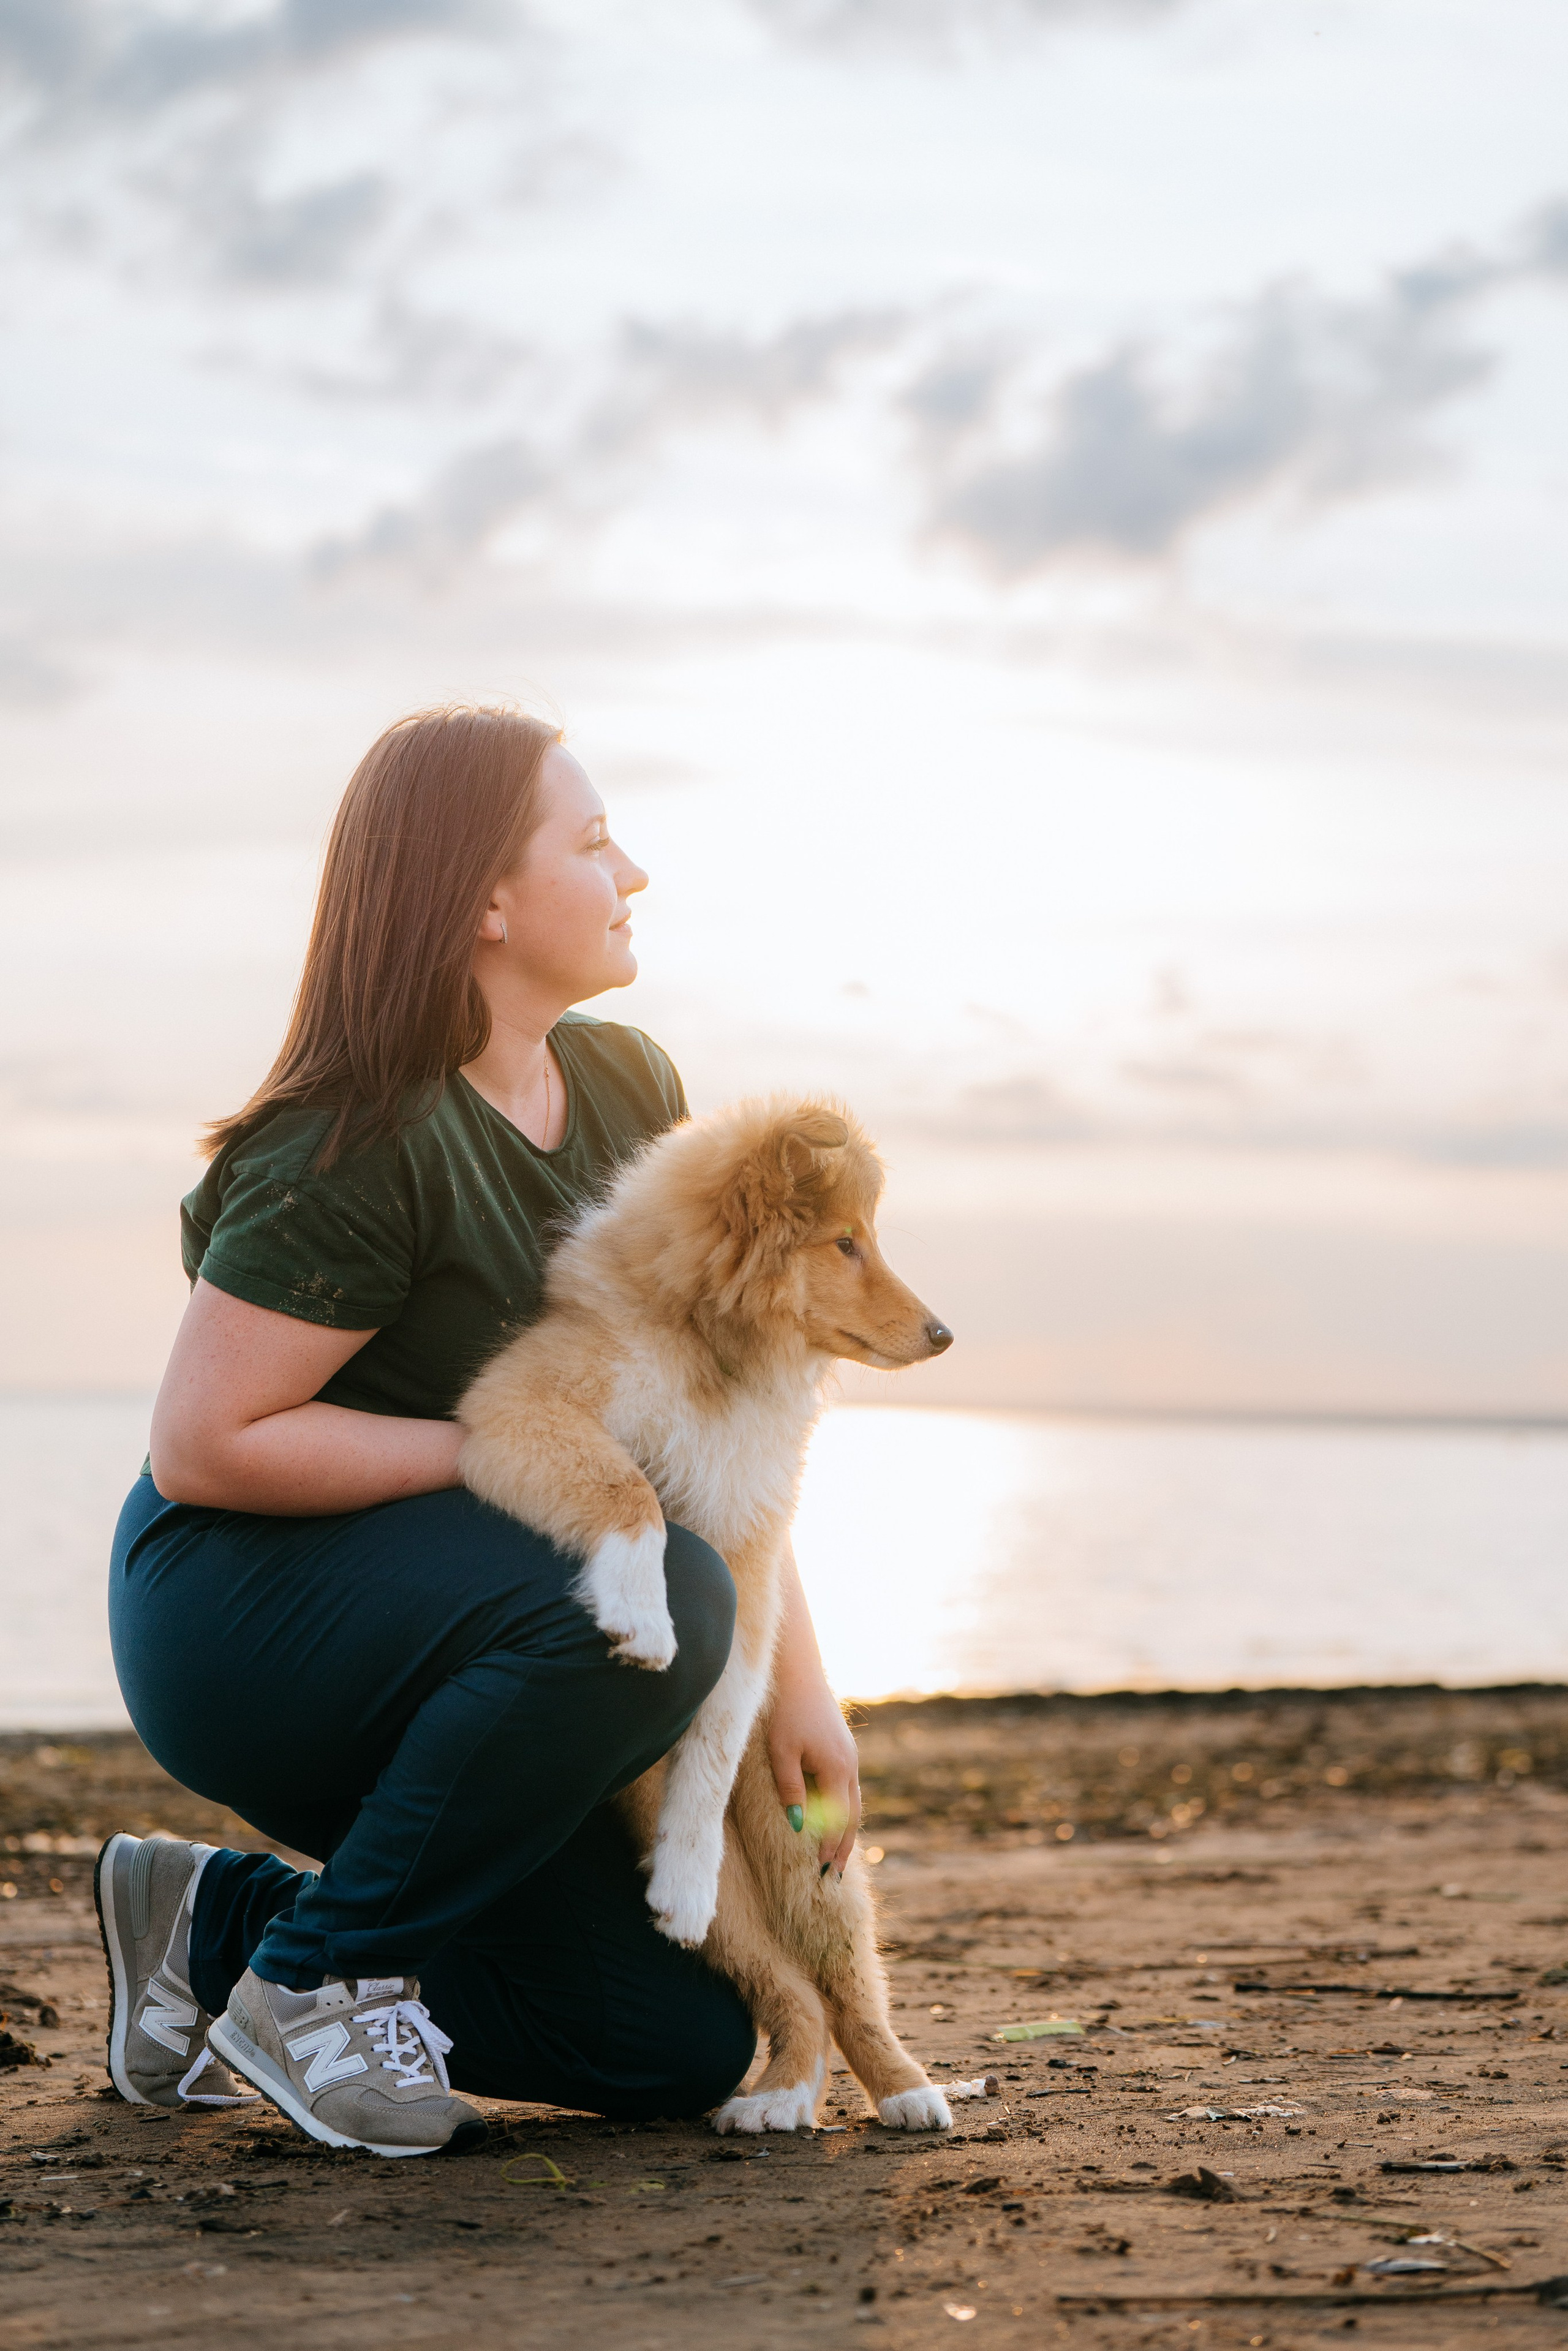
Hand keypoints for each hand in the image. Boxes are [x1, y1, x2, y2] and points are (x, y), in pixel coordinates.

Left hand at [768, 1670, 861, 1876]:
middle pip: (852, 1815)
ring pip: (853, 1800)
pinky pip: (848, 1786)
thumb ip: (791, 1789)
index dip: (830, 1847)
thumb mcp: (781, 1753)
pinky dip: (845, 1808)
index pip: (837, 1821)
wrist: (797, 1671)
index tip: (822, 1872)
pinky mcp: (843, 1747)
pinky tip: (835, 1814)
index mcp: (836, 1769)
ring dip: (846, 1828)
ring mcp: (849, 1755)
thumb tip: (798, 1826)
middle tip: (836, 1874)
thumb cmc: (784, 1711)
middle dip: (844, 1845)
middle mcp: (849, 1765)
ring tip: (839, 1852)